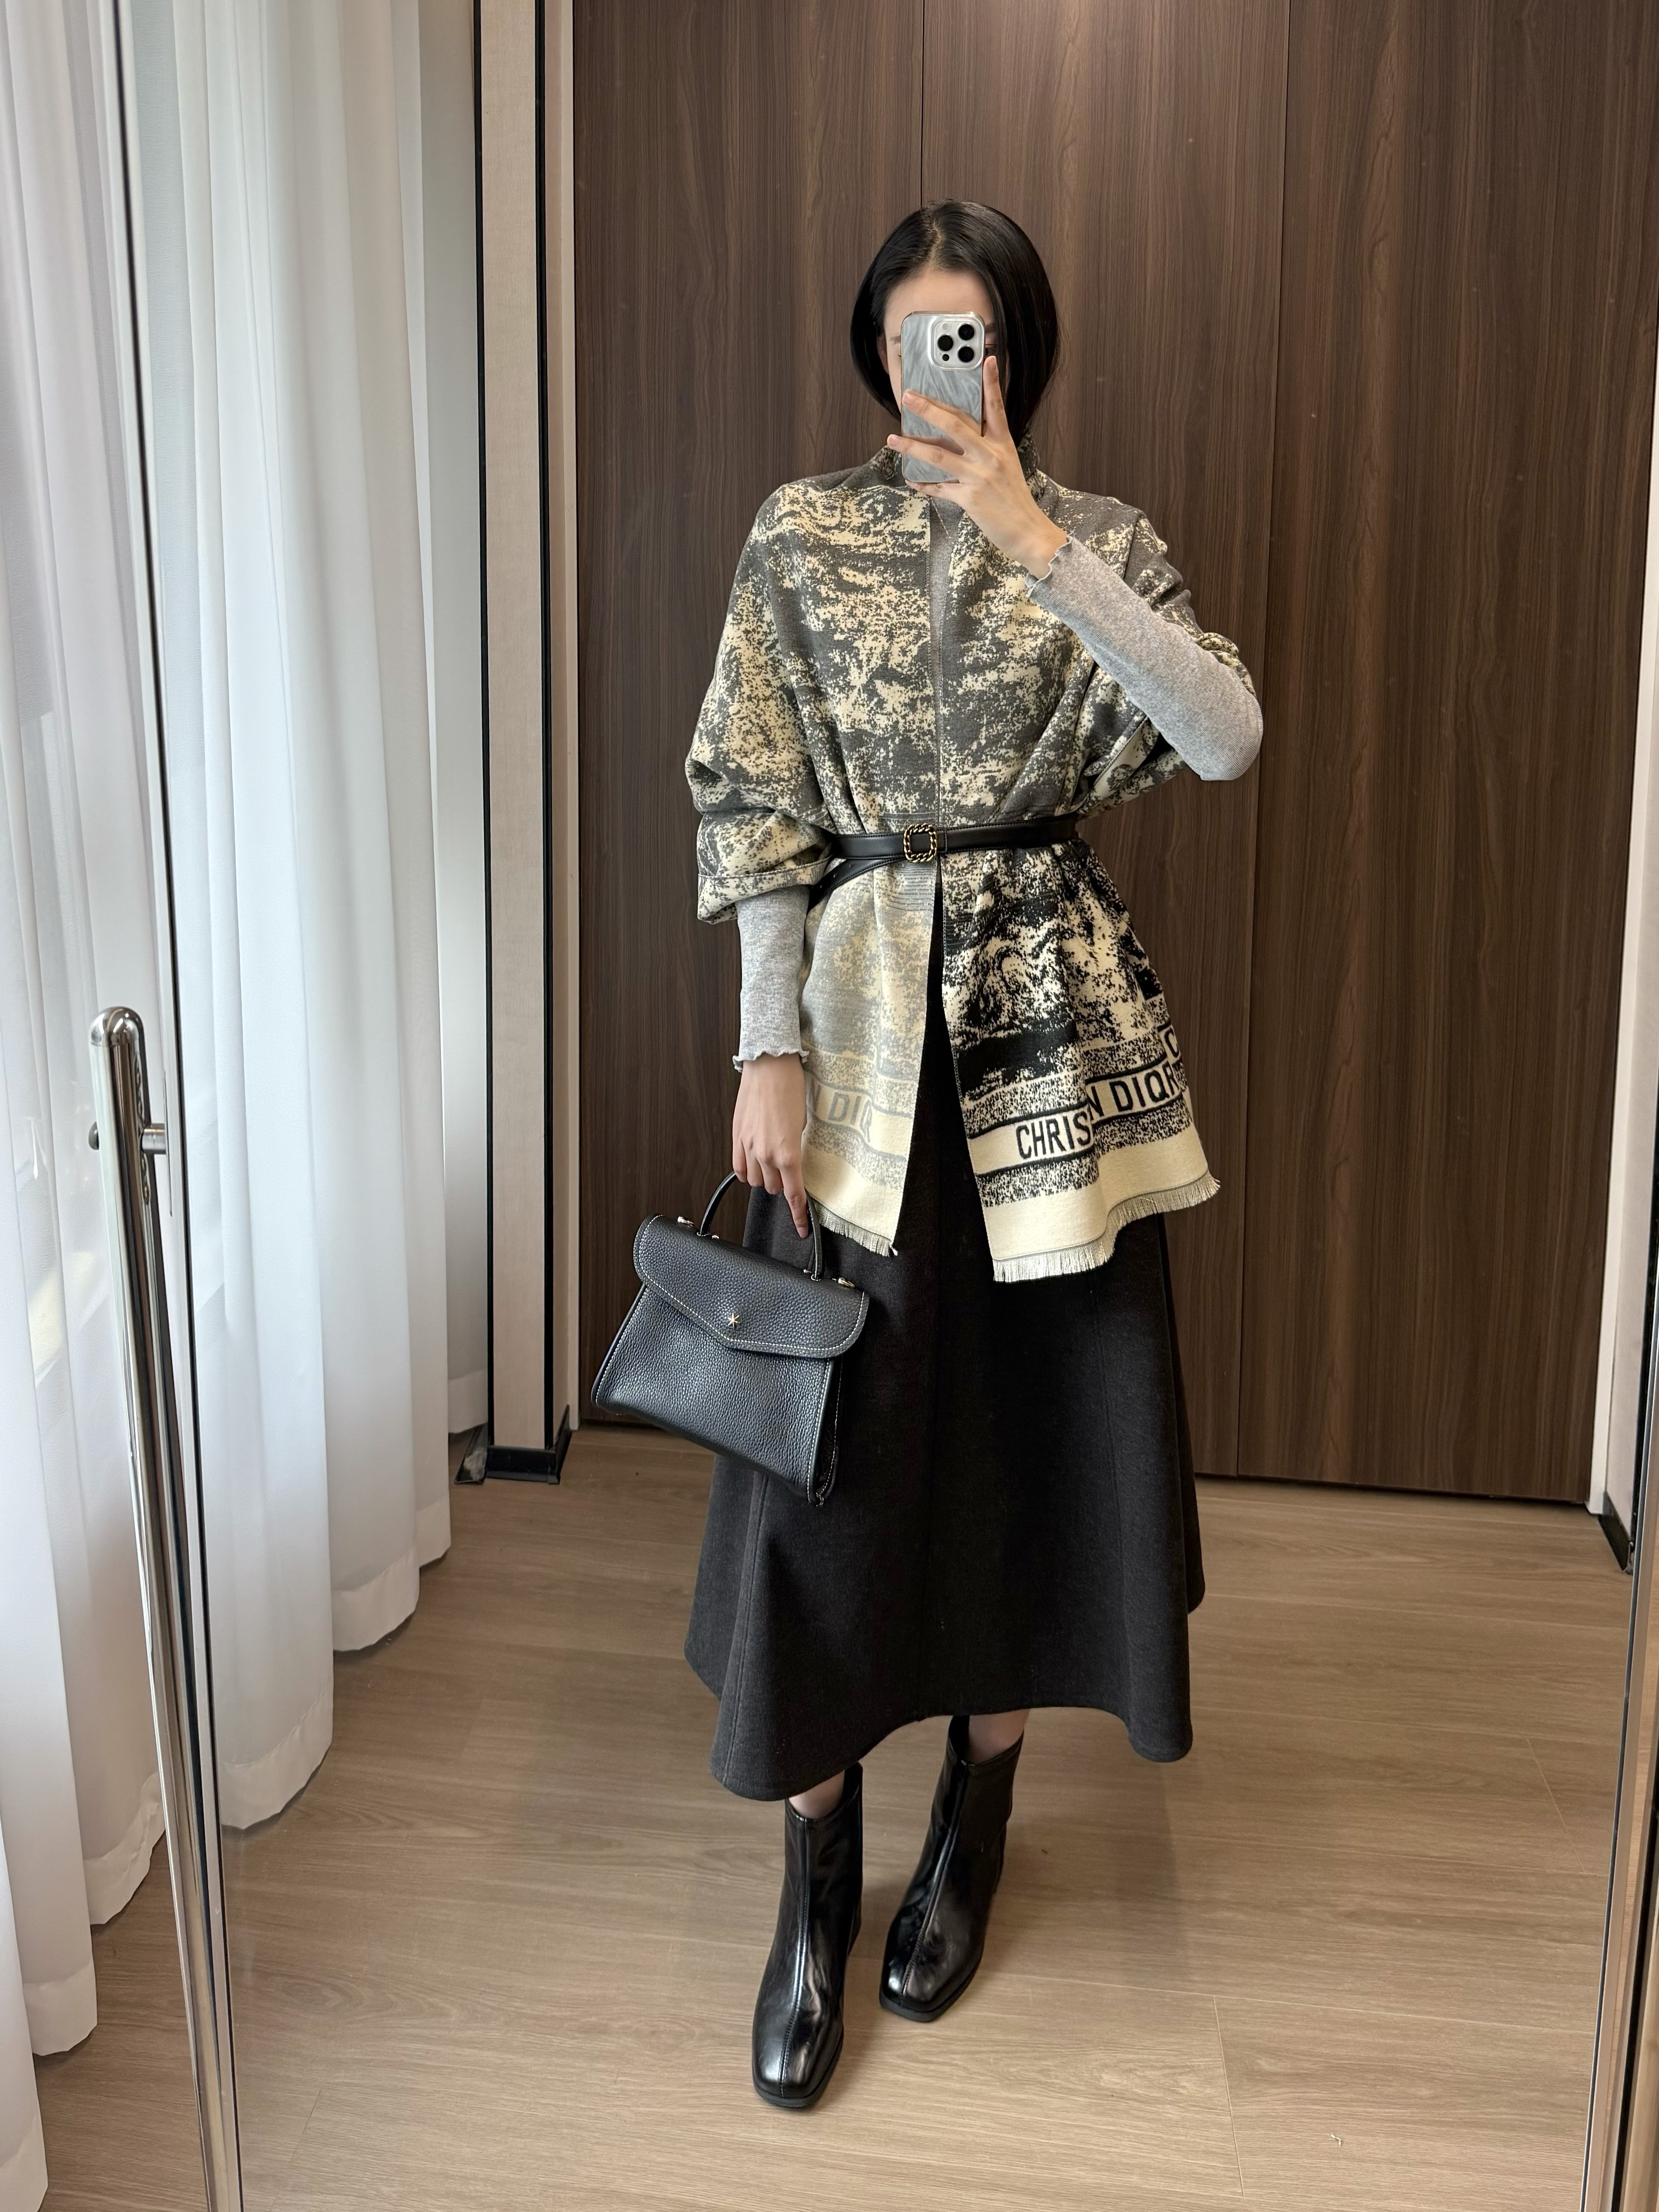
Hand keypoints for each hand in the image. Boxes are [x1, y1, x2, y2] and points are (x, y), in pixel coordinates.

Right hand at [733, 1053, 809, 1236]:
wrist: (770, 1066)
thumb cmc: (791, 1089)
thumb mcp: (803, 1124)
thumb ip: (795, 1149)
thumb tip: (793, 1163)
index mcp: (788, 1153)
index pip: (793, 1194)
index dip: (798, 1216)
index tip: (802, 1228)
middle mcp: (766, 1154)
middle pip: (773, 1188)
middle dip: (783, 1186)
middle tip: (789, 1173)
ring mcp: (748, 1147)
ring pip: (754, 1180)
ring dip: (765, 1178)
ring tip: (772, 1164)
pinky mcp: (737, 1137)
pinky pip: (738, 1167)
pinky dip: (747, 1170)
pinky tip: (754, 1164)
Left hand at [885, 353, 1066, 574]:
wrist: (1027, 531)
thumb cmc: (1014, 499)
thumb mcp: (1008, 466)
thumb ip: (987, 448)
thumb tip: (957, 438)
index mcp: (1003, 444)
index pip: (996, 407)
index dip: (991, 383)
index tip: (985, 359)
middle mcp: (991, 456)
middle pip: (956, 424)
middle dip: (929, 409)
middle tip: (909, 397)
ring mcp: (979, 476)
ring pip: (939, 455)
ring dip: (912, 446)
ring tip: (893, 439)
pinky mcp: (970, 498)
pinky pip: (940, 488)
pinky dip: (924, 485)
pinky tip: (911, 481)